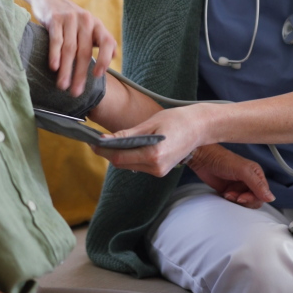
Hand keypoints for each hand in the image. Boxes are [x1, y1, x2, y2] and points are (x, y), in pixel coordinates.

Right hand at [29, 0, 116, 96]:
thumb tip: (113, 55)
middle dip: (80, 74)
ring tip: (62, 86)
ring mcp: (70, 18)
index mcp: (97, 25)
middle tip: (76, 92)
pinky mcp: (54, 18)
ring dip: (66, 70)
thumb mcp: (87, 26)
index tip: (97, 76)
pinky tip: (54, 67)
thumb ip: (99, 40)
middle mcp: (86, 20)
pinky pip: (56, 39)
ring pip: (70, 49)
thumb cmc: (70, 19)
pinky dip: (55, 54)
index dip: (105, 59)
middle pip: (85, 51)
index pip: (107, 42)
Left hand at [93, 104, 215, 176]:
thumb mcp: (150, 123)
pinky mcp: (160, 171)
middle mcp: (156, 168)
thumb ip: (128, 134)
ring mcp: (159, 171)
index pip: (120, 157)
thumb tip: (105, 139)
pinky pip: (138, 165)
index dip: (104, 151)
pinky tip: (127, 146)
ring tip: (110, 141)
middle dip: (109, 153)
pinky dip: (130, 156)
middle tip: (97, 140)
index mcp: (154, 155)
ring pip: (129, 166)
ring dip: (119, 155)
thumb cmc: (177, 120)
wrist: (200, 127)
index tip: (92, 142)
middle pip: (122, 164)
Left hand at [188, 144, 274, 207]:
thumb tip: (270, 198)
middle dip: (244, 200)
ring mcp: (239, 186)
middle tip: (234, 195)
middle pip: (255, 200)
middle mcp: (249, 181)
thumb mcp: (242, 170)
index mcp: (256, 174)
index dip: (253, 198)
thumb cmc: (222, 159)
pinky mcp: (230, 191)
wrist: (203, 159)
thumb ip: (256, 184)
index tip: (242, 197)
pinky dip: (230, 201)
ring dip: (236, 200)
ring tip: (228, 193)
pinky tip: (225, 194)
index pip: (263, 193)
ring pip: (245, 202)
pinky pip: (235, 202)